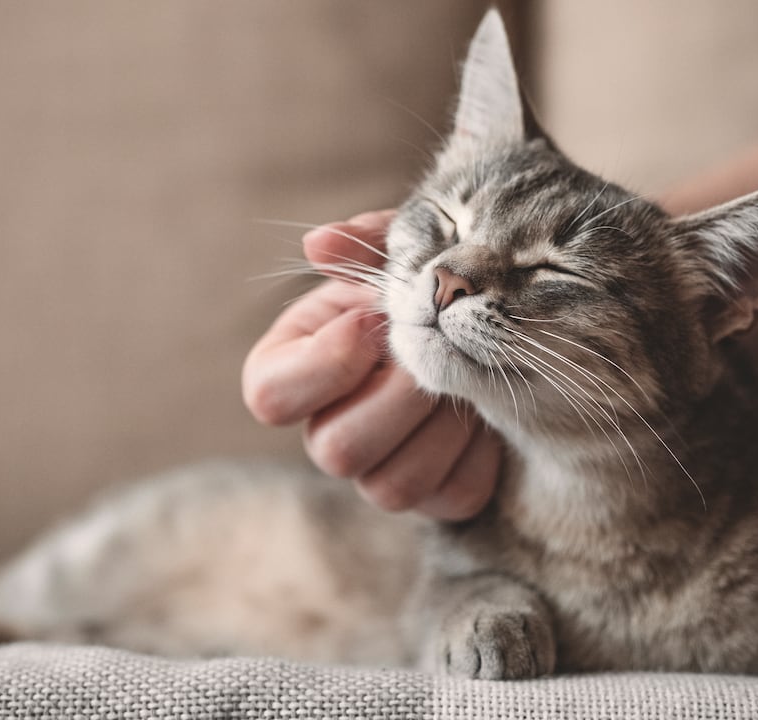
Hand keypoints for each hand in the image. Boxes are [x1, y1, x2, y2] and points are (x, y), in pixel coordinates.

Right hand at [242, 211, 501, 519]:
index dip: (325, 364)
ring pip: (390, 486)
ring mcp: (377, 472)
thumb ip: (363, 246)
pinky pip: (451, 495)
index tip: (371, 322)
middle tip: (433, 354)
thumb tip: (319, 243)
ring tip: (465, 380)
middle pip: (333, 451)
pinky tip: (487, 412)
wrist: (483, 331)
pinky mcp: (436, 495)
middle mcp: (325, 431)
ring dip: (439, 426)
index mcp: (293, 373)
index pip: (269, 398)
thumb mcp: (396, 258)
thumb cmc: (419, 288)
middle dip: (396, 397)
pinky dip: (479, 452)